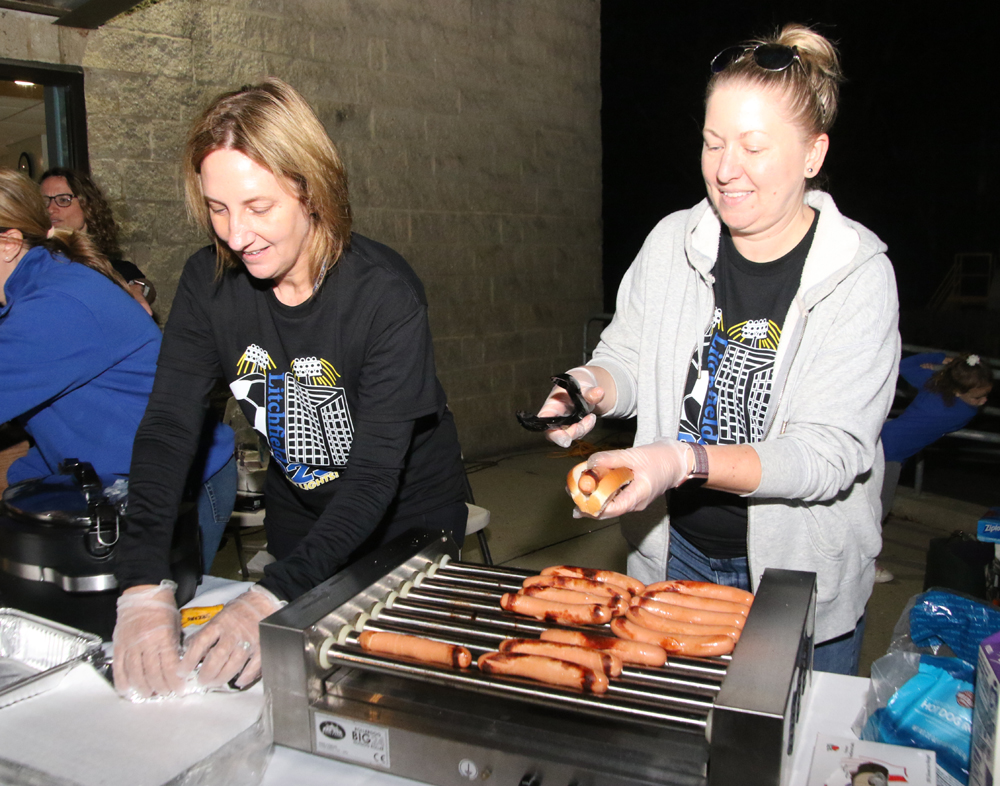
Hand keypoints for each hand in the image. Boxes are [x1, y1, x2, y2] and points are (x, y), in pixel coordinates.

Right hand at [112, 581, 184, 699]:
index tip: (180, 689)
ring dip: (143, 687)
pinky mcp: (119, 645)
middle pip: (153, 673)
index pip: (170, 666)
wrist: (143, 592)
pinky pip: (119, 667)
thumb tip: (178, 664)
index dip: (175, 681)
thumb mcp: (175, 624)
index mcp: (163, 637)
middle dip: (161, 687)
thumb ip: (174, 644)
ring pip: (136, 673)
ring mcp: (131, 645)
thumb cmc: (162, 606)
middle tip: (166, 693)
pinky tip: (127, 690)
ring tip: (149, 694)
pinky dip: (122, 681)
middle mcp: (146, 643)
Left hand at [180, 585, 283, 688]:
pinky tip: (239, 681)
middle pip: (217, 658)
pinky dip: (245, 676)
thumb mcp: (218, 616)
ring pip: (234, 664)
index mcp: (219, 623)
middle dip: (207, 674)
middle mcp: (233, 632)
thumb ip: (206, 632)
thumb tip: (190, 647)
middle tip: (202, 681)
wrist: (264, 601)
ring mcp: (249, 640)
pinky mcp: (262, 646)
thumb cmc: (239, 610)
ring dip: (222, 678)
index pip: (200, 643)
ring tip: (215, 682)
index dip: (189, 660)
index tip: (182, 671)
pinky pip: (254, 666)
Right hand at [539, 367, 603, 447]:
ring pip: (569, 435)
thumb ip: (590, 392)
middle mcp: (553, 418)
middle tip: (584, 424)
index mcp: (551, 406)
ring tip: (591, 417)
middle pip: (555, 434)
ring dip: (582, 429)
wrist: (582, 390)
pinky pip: (577, 434)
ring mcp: (561, 425)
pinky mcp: (570, 428)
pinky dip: (586, 428)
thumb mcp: (584, 387)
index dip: (551, 431)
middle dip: (572, 433)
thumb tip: (599, 392)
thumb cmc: (577, 387)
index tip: (564, 439)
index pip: (545, 420)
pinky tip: (591, 418)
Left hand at [581, 438, 691, 517]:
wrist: (676, 461)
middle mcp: (634, 504)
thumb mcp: (633, 455)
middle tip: (570, 491)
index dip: (593, 507)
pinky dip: (602, 491)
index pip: (612, 509)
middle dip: (587, 502)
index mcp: (637, 496)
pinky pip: (613, 497)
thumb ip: (610, 460)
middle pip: (607, 510)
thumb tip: (589, 464)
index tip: (578, 500)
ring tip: (576, 486)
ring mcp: (633, 501)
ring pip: (609, 504)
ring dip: (593, 496)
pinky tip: (591, 483)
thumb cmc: (659, 458)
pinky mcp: (631, 495)